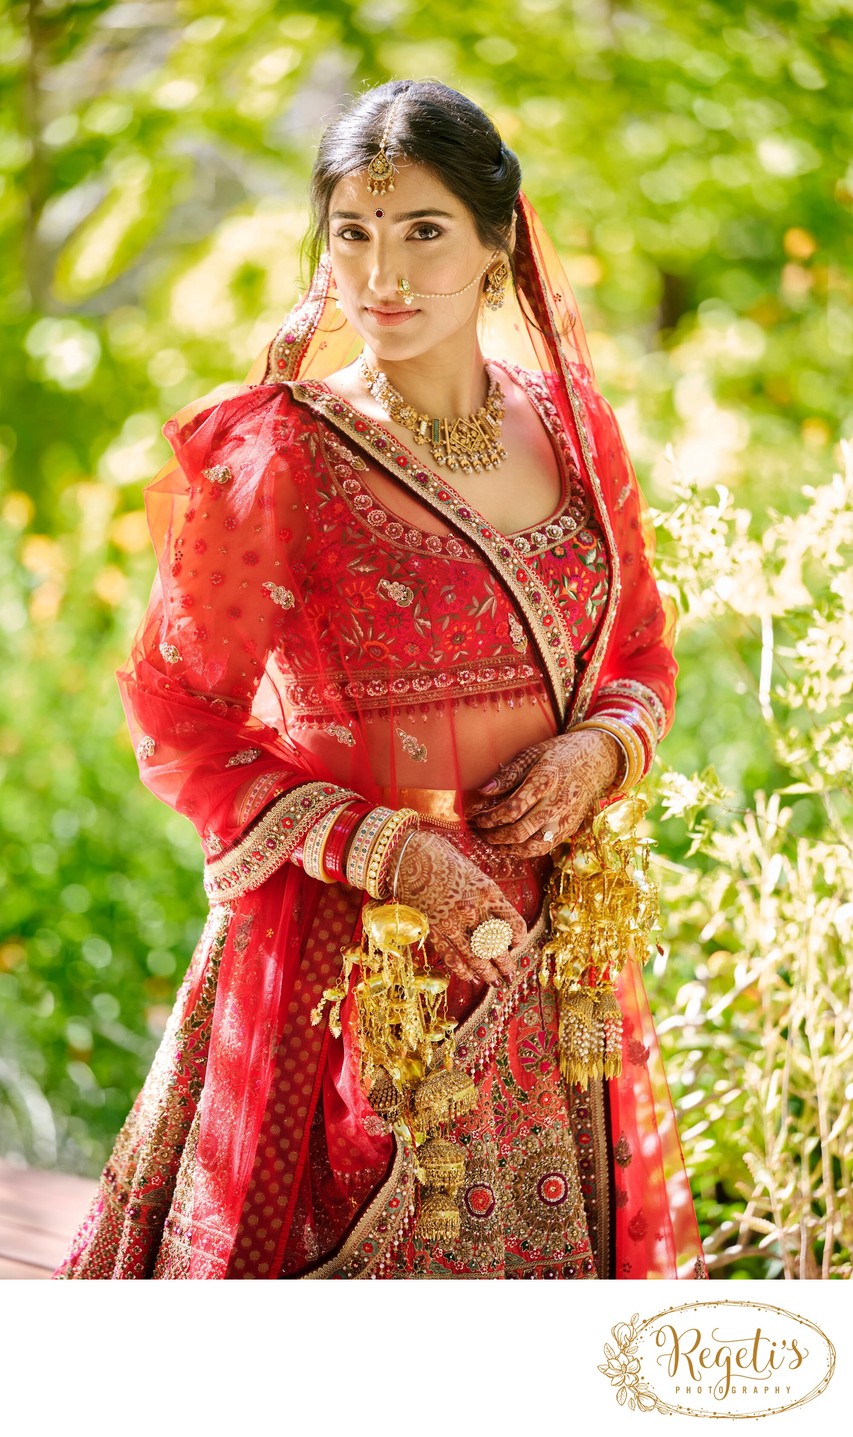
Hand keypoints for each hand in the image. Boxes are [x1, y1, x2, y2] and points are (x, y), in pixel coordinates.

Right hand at [392, 829, 527, 987]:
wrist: (408, 853)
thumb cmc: (441, 856)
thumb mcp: (472, 871)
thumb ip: (485, 895)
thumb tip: (495, 917)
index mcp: (488, 891)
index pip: (513, 922)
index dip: (518, 937)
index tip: (517, 943)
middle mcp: (474, 909)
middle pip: (496, 944)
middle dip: (505, 963)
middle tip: (511, 975)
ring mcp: (453, 921)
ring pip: (476, 956)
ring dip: (487, 972)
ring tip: (495, 982)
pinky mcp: (434, 928)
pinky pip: (452, 955)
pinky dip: (462, 969)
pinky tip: (470, 977)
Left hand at [464, 728, 621, 857]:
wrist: (597, 761)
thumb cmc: (559, 753)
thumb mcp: (533, 753)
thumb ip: (508, 773)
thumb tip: (483, 791)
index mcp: (546, 780)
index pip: (511, 809)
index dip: (487, 817)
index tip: (472, 816)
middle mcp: (557, 803)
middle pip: (519, 832)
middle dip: (492, 835)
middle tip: (477, 829)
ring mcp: (565, 819)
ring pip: (532, 847)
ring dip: (506, 848)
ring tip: (489, 840)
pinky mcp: (569, 829)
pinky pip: (543, 848)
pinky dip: (523, 851)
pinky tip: (508, 844)